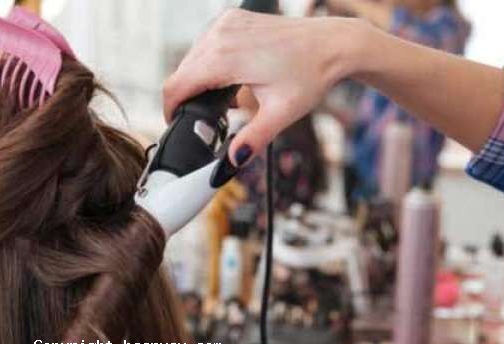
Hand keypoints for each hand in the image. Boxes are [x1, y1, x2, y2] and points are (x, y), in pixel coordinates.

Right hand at [163, 11, 362, 163]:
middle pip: (181, 73)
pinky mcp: (233, 19)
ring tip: (217, 101)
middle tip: (203, 120)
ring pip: (191, 58)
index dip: (170, 110)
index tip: (176, 125)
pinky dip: (208, 64)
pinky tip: (227, 79)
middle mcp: (221, 35)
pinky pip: (206, 45)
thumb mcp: (280, 114)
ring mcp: (226, 23)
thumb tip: (230, 164)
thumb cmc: (311, 75)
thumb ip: (251, 140)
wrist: (333, 44)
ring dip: (196, 80)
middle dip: (186, 98)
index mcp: (225, 57)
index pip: (177, 86)